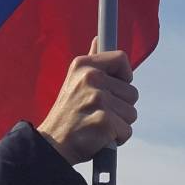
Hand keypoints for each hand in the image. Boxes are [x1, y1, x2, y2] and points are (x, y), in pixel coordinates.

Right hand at [36, 40, 137, 164]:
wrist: (52, 145)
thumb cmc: (68, 114)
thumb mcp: (75, 81)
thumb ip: (91, 61)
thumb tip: (98, 39)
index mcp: (84, 65)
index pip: (121, 59)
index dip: (124, 76)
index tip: (116, 87)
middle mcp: (91, 78)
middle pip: (132, 92)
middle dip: (121, 107)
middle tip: (99, 113)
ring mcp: (98, 99)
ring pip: (131, 113)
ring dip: (120, 124)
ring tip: (98, 125)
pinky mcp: (105, 121)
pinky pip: (127, 130)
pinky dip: (118, 139)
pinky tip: (100, 138)